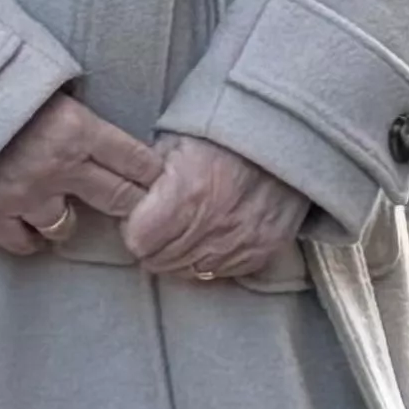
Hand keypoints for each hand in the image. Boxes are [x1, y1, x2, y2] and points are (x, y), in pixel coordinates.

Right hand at [0, 94, 157, 254]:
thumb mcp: (48, 83)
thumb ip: (75, 108)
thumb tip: (102, 120)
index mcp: (79, 127)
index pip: (137, 160)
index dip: (153, 173)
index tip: (160, 180)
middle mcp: (59, 165)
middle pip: (118, 198)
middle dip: (131, 204)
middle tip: (137, 210)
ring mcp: (25, 193)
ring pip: (68, 227)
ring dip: (70, 221)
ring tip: (66, 211)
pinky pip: (22, 243)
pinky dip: (29, 239)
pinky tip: (32, 230)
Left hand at [123, 134, 310, 283]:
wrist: (285, 136)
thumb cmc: (225, 137)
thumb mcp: (176, 143)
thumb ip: (146, 176)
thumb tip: (123, 200)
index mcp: (186, 193)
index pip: (138, 240)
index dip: (134, 228)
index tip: (140, 216)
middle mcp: (213, 224)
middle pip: (160, 261)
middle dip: (155, 245)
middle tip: (163, 223)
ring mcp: (241, 241)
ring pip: (189, 272)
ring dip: (183, 256)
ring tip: (189, 229)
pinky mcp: (263, 250)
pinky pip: (221, 272)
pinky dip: (212, 259)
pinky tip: (213, 236)